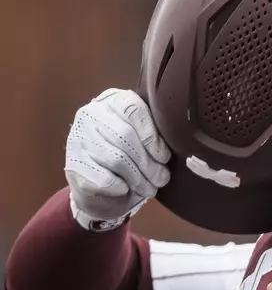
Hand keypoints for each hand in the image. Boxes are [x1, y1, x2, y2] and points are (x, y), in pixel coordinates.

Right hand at [65, 88, 170, 230]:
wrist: (98, 187)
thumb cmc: (131, 156)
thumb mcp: (145, 138)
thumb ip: (157, 131)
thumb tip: (181, 141)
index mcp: (113, 100)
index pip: (134, 109)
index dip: (152, 135)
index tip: (165, 156)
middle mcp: (91, 114)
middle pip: (125, 136)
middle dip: (148, 162)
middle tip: (162, 178)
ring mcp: (77, 138)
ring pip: (116, 158)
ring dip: (138, 178)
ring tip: (150, 188)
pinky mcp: (72, 165)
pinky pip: (103, 178)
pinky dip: (120, 186)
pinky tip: (126, 189)